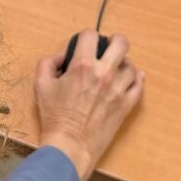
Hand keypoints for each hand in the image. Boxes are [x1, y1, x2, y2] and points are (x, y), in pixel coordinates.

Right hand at [35, 30, 143, 179]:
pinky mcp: (126, 105)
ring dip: (123, 63)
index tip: (84, 44)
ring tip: (115, 68)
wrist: (70, 145)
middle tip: (108, 48)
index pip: (90, 35)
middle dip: (114, 41)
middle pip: (121, 43)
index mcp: (83, 65)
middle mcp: (104, 73)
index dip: (86, 36)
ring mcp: (119, 89)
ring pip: (131, 65)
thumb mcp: (41, 85)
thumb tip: (60, 57)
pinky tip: (131, 78)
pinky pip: (139, 85)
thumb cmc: (54, 116)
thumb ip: (48, 63)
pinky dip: (137, 79)